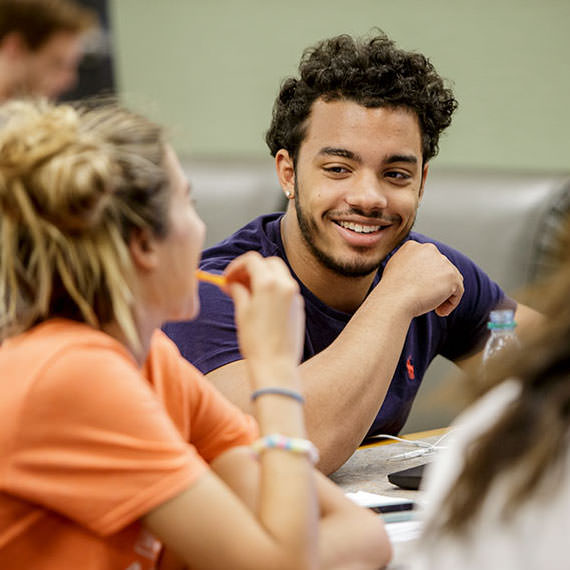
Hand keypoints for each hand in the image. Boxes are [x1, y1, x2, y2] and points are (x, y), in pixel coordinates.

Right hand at [224, 252, 304, 367]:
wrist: (276, 365)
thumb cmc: (256, 341)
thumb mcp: (242, 312)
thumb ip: (238, 291)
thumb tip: (231, 283)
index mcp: (269, 283)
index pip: (252, 260)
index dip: (236, 266)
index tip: (227, 277)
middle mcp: (286, 285)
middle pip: (268, 263)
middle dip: (252, 268)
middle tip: (237, 281)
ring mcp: (295, 296)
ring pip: (279, 274)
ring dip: (263, 277)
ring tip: (246, 292)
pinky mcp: (299, 307)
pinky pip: (285, 289)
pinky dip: (273, 288)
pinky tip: (260, 303)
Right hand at [380, 240, 463, 317]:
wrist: (394, 299)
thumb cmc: (391, 291)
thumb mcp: (395, 270)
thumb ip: (409, 266)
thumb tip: (419, 274)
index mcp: (413, 246)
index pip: (429, 261)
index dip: (427, 278)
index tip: (419, 290)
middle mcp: (429, 249)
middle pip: (442, 269)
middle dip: (437, 286)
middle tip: (427, 300)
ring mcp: (442, 261)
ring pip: (452, 280)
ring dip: (445, 294)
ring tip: (435, 308)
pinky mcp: (452, 276)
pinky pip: (458, 291)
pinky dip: (451, 303)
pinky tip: (440, 312)